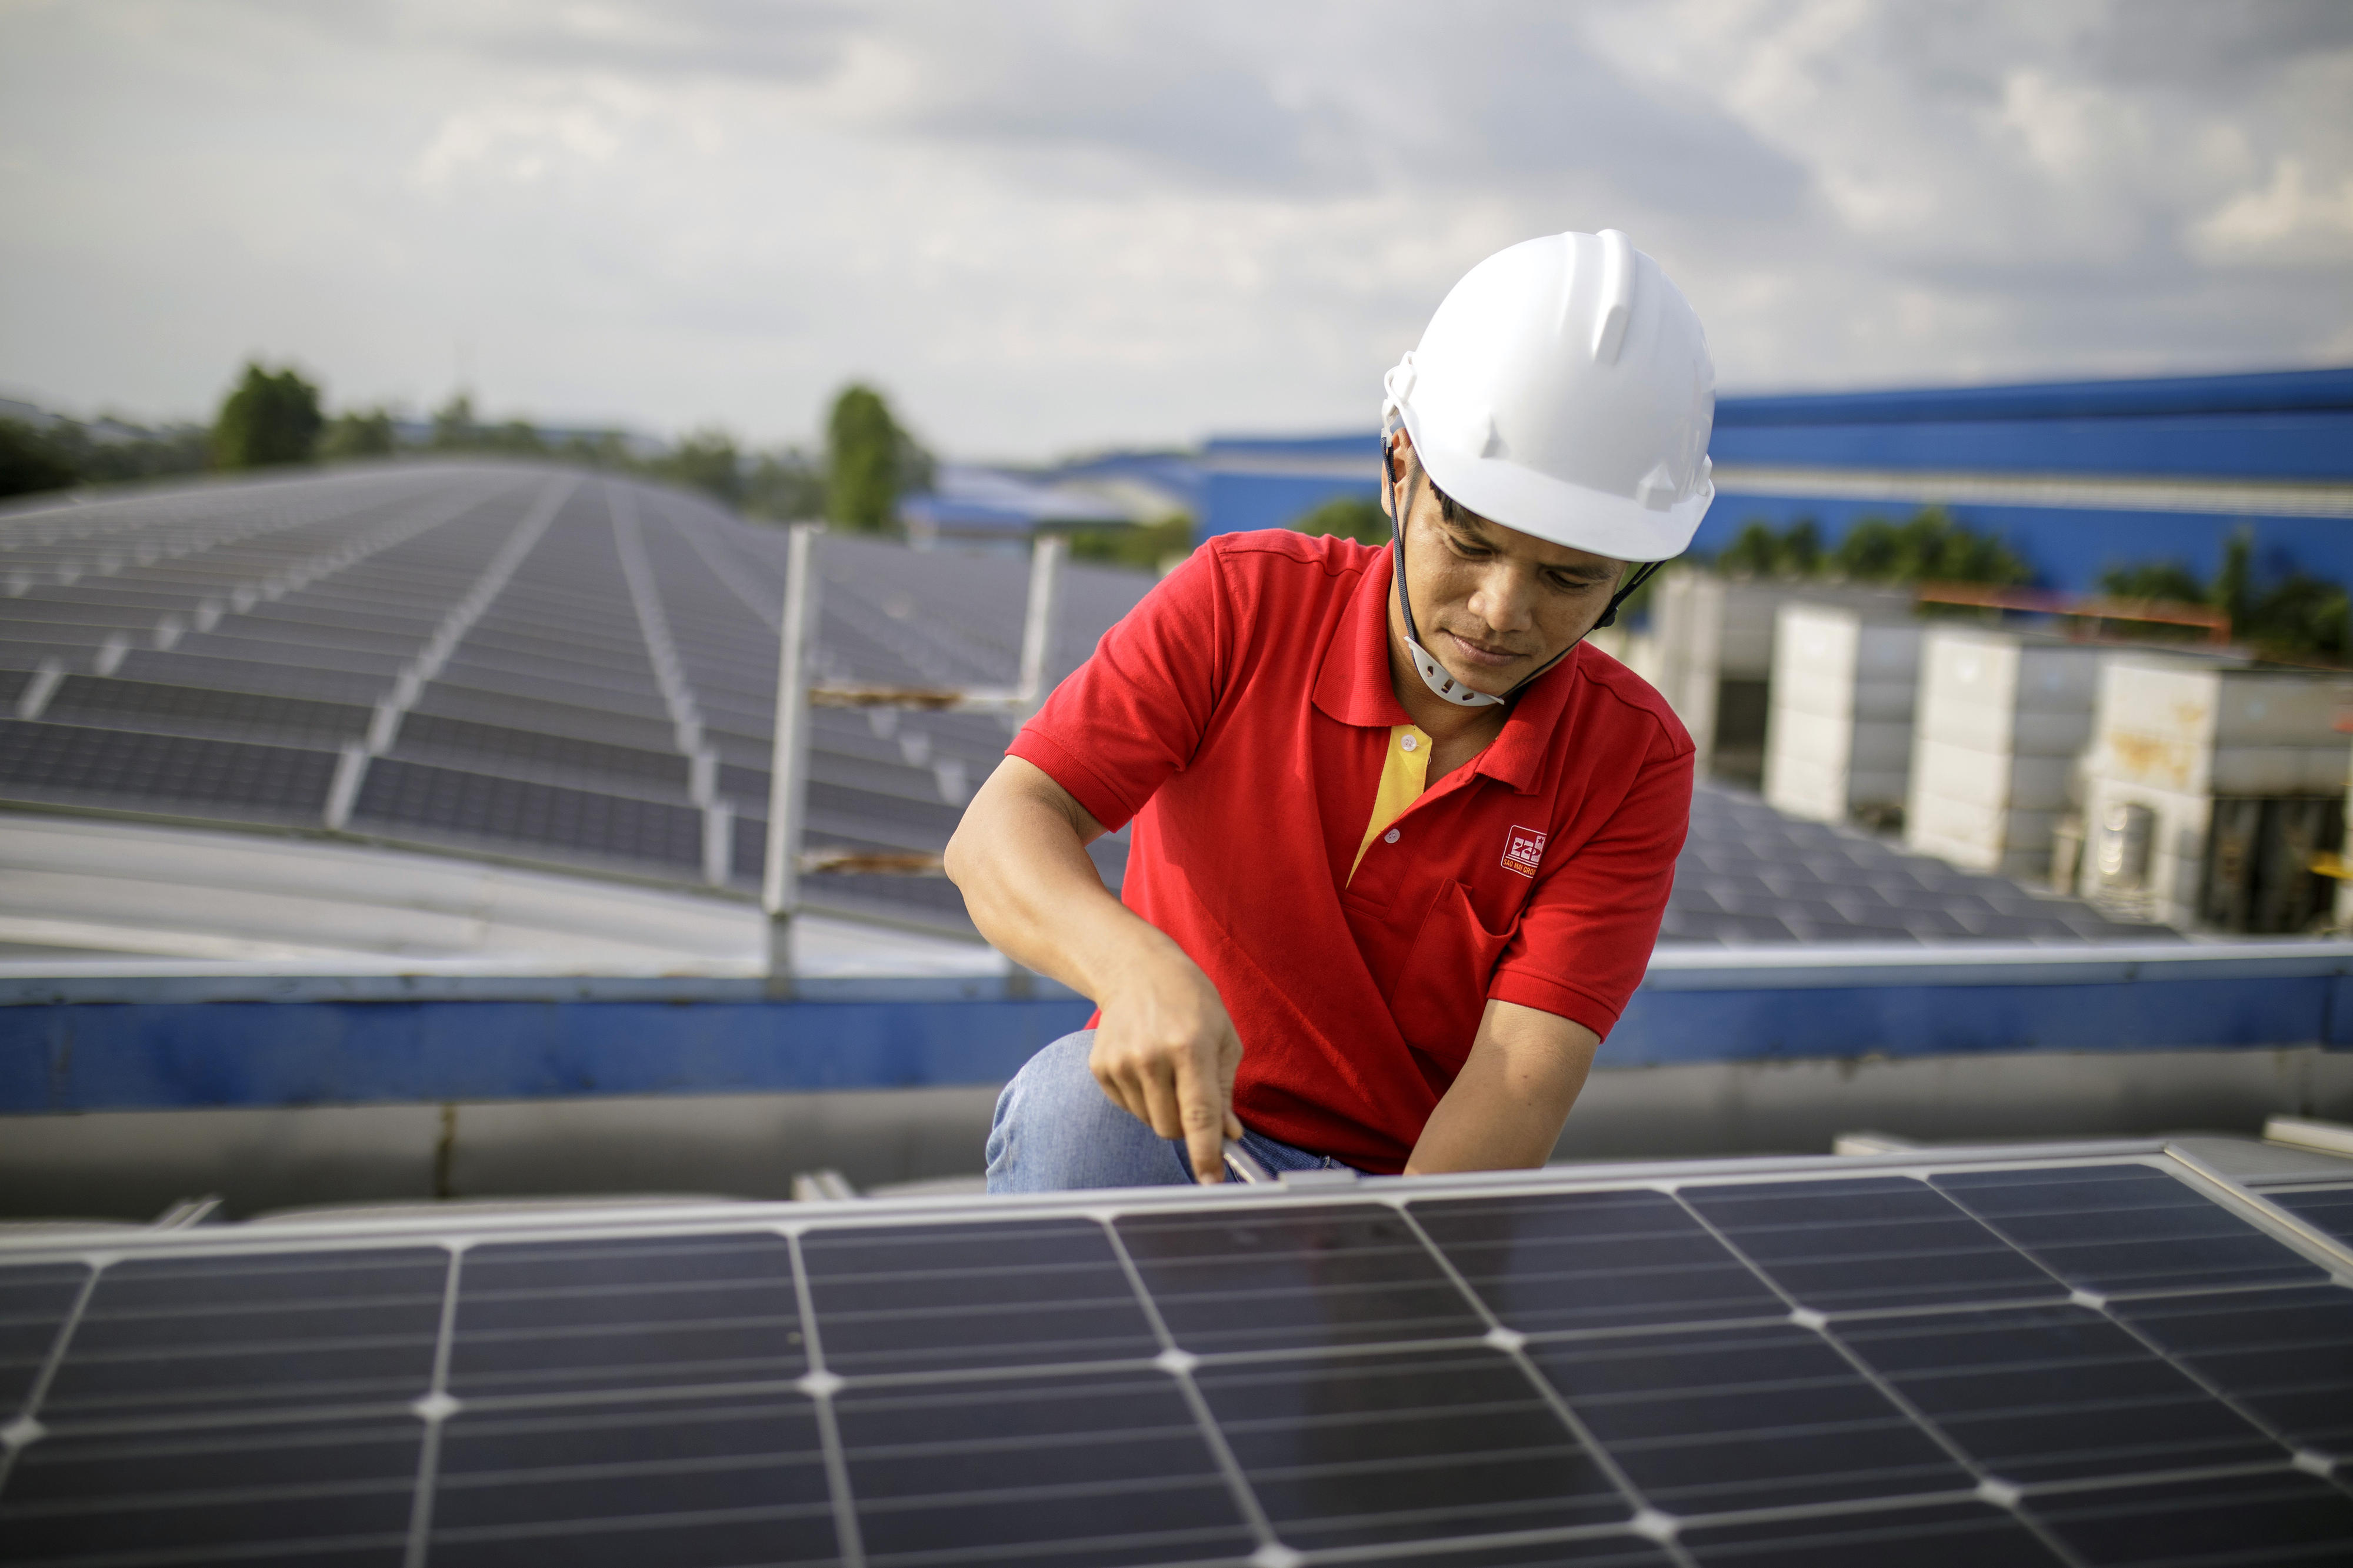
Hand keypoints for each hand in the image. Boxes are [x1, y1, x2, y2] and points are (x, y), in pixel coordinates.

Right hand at [1089, 953, 1245, 1183]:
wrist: (1135, 970)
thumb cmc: (1190, 1001)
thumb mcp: (1223, 1037)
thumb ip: (1226, 1090)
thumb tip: (1228, 1135)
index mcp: (1190, 1047)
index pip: (1199, 1115)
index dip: (1206, 1153)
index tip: (1211, 1180)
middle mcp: (1151, 1057)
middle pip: (1171, 1128)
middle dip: (1188, 1126)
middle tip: (1193, 1095)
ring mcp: (1121, 1063)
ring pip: (1150, 1121)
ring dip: (1164, 1110)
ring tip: (1168, 1070)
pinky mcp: (1100, 1068)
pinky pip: (1128, 1108)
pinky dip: (1143, 1098)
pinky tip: (1146, 1065)